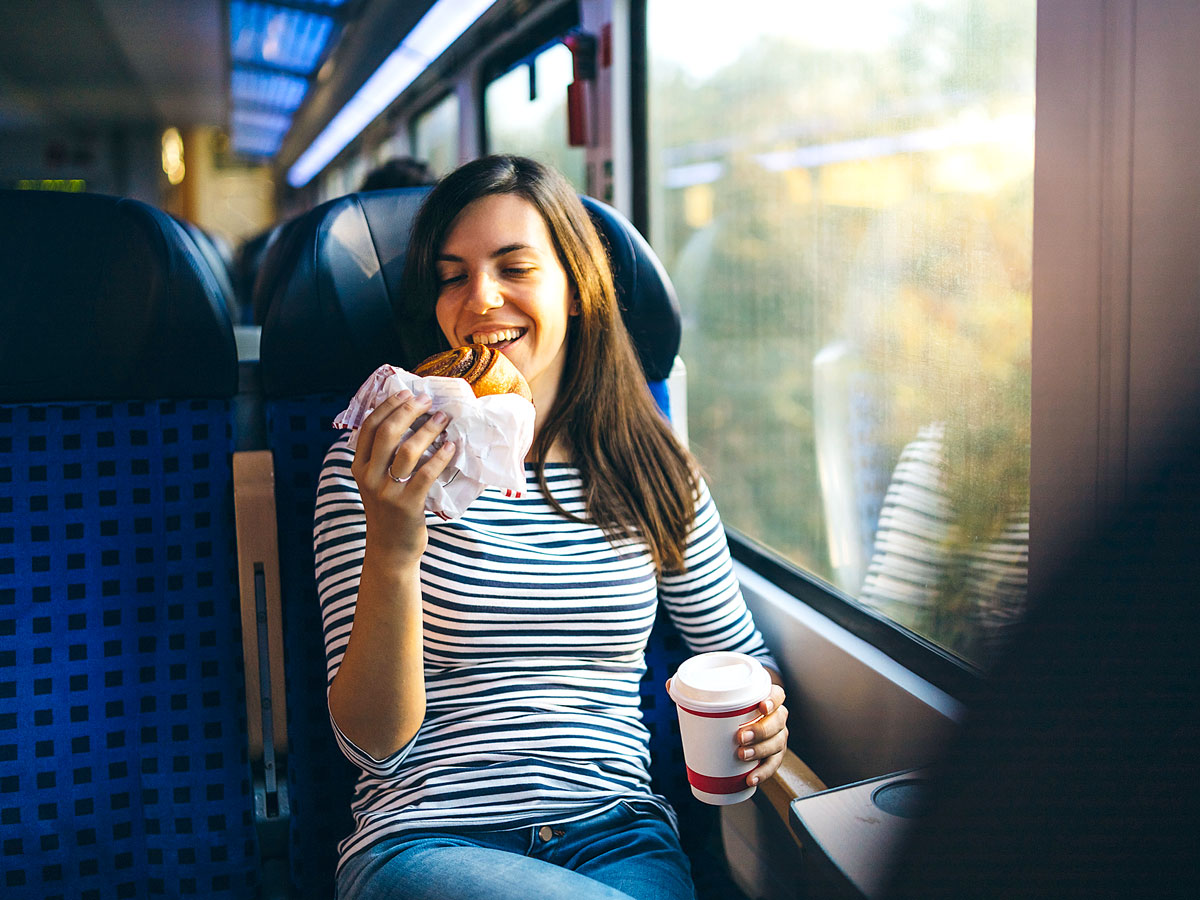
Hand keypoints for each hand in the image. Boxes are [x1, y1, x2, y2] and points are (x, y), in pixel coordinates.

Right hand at [350, 389, 455, 566]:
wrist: (390, 549)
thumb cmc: (389, 510)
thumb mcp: (375, 482)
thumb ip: (382, 457)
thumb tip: (406, 419)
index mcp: (359, 467)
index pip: (368, 427)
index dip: (388, 406)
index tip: (406, 393)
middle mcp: (369, 477)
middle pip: (387, 433)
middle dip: (409, 411)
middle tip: (427, 401)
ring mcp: (387, 492)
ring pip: (408, 450)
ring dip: (428, 430)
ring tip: (444, 419)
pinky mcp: (407, 505)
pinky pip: (426, 474)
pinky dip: (440, 457)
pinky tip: (451, 446)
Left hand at [664, 676, 789, 786]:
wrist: (742, 724)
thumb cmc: (730, 707)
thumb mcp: (716, 696)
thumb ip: (695, 689)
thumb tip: (669, 684)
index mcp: (766, 698)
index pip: (778, 695)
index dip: (773, 700)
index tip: (761, 707)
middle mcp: (776, 717)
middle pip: (777, 722)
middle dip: (761, 731)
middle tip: (740, 737)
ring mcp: (777, 737)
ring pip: (777, 744)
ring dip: (761, 751)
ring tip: (741, 756)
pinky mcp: (773, 755)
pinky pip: (773, 765)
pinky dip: (763, 773)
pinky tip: (750, 779)